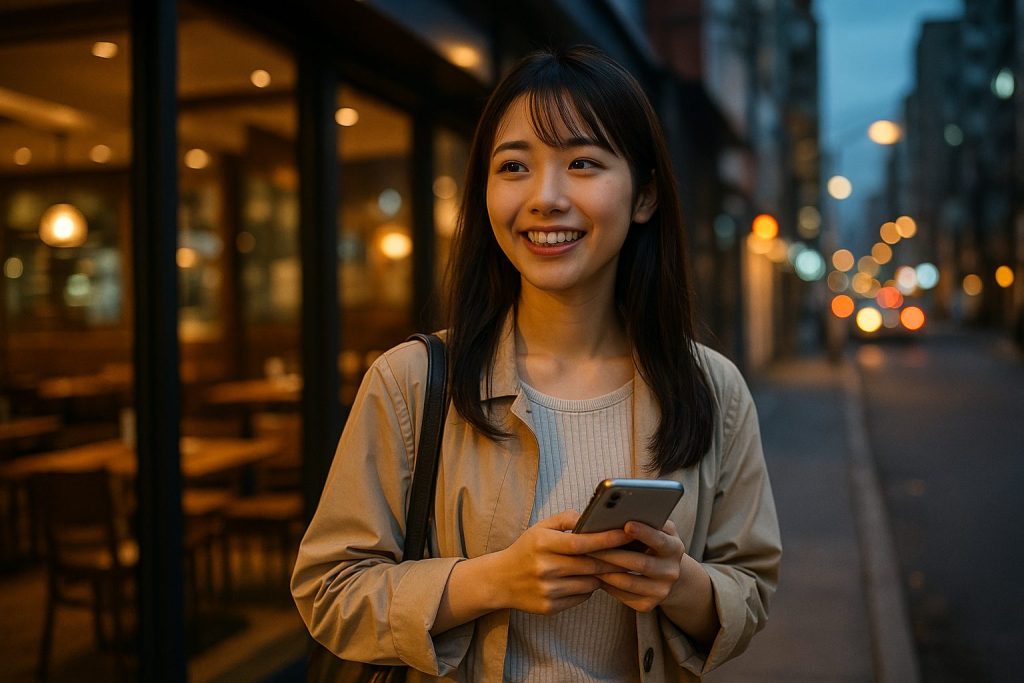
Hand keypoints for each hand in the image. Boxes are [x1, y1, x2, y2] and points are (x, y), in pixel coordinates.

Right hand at [491, 509, 629, 614]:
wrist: (500, 580)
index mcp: (543, 544)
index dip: (606, 539)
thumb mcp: (540, 528)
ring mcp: (547, 590)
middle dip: (613, 559)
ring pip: (590, 584)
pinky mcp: (549, 607)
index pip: (581, 542)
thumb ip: (566, 519)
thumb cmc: (526, 550)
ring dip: (601, 575)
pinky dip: (588, 589)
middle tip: (630, 553)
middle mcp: (545, 568)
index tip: (626, 534)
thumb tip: (592, 518)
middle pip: (590, 565)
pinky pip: (581, 597)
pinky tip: (585, 580)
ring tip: (606, 566)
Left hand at [589, 519, 685, 612]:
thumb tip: (621, 511)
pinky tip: (593, 574)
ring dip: (605, 571)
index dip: (644, 533)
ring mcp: (661, 591)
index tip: (627, 525)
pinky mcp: (647, 605)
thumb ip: (647, 519)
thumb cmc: (652, 541)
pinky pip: (623, 596)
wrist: (664, 572)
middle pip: (641, 563)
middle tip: (590, 545)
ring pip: (629, 583)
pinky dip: (607, 585)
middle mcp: (671, 572)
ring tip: (586, 559)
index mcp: (675, 548)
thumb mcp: (657, 528)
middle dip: (613, 554)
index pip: (660, 540)